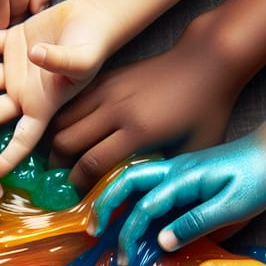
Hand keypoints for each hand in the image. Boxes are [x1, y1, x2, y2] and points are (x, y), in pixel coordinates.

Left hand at [0, 0, 108, 176]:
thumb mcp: (83, 61)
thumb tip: (37, 55)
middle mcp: (22, 93)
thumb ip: (61, 62)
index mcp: (40, 107)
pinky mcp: (9, 44)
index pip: (22, 140)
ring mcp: (13, 70)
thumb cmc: (92, 48)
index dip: (8, 158)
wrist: (92, 19)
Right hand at [51, 21, 239, 191]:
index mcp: (138, 131)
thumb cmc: (206, 111)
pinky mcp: (106, 78)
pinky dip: (64, 122)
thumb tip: (145, 205)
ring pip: (62, 121)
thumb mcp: (192, 151)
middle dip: (59, 167)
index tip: (77, 197)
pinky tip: (70, 136)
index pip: (91, 164)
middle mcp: (116, 109)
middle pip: (65, 142)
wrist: (209, 59)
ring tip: (63, 161)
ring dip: (56, 144)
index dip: (78, 185)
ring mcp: (108, 89)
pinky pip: (71, 103)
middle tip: (63, 180)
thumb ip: (164, 176)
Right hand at [93, 133, 265, 265]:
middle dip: (104, 206)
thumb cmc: (258, 179)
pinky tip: (122, 212)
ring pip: (130, 179)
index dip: (130, 233)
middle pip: (124, 182)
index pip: (145, 206)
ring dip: (111, 199)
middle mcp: (172, 170)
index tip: (125, 259)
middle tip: (92, 232)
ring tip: (98, 224)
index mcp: (184, 178)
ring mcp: (174, 169)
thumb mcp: (233, 206)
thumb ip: (197, 223)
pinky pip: (144, 183)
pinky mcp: (179, 175)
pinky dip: (126, 197)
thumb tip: (162, 243)